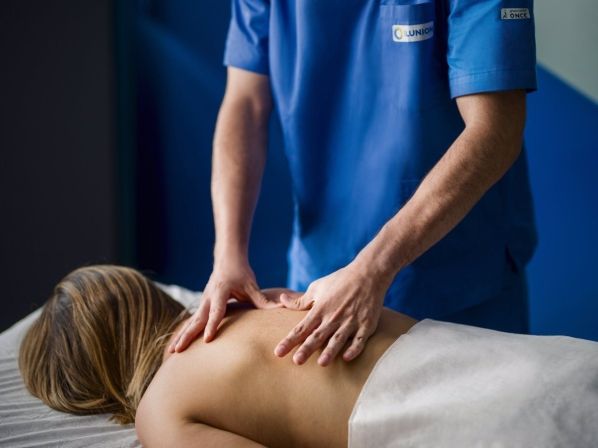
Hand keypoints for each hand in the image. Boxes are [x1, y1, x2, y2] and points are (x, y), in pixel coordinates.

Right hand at [168, 260, 277, 352]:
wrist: (227, 259)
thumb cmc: (241, 272)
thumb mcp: (252, 285)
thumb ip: (262, 300)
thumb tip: (280, 308)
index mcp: (220, 291)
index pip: (216, 311)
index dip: (213, 325)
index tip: (208, 340)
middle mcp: (208, 297)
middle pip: (197, 319)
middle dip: (188, 335)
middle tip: (177, 350)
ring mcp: (203, 301)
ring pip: (191, 321)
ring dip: (181, 336)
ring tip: (171, 351)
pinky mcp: (202, 305)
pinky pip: (192, 321)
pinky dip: (184, 332)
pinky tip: (178, 345)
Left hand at [274, 261, 392, 366]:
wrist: (368, 274)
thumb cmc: (340, 281)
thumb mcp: (317, 287)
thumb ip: (300, 300)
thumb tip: (282, 300)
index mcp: (320, 309)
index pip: (301, 328)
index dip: (289, 341)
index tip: (278, 352)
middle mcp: (333, 317)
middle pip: (317, 336)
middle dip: (307, 348)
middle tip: (297, 361)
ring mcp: (351, 321)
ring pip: (338, 339)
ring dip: (330, 351)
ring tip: (322, 363)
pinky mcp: (366, 324)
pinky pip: (360, 339)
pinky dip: (354, 348)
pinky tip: (347, 357)